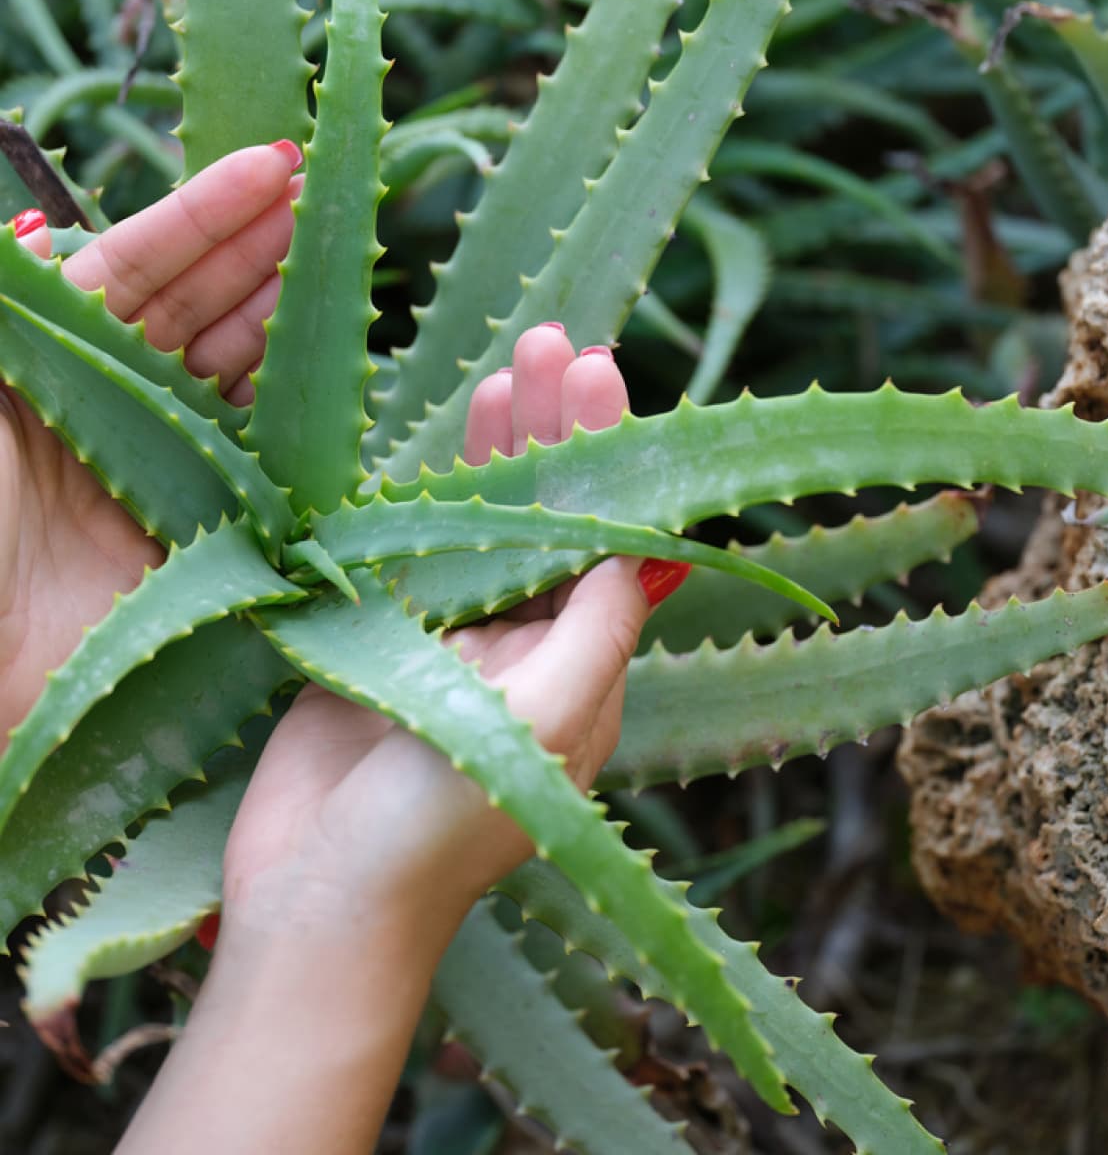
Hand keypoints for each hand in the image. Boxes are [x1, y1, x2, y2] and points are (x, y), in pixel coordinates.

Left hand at [0, 142, 301, 743]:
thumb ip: (9, 311)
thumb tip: (28, 226)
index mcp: (57, 365)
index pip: (137, 271)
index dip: (201, 217)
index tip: (267, 167)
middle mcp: (123, 410)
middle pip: (203, 315)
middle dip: (259, 252)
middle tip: (321, 201)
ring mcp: (174, 471)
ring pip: (245, 379)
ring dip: (289, 320)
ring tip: (338, 260)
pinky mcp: (216, 536)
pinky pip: (274, 468)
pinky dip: (307, 423)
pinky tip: (340, 378)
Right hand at [221, 326, 654, 938]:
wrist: (316, 901)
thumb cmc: (441, 828)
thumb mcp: (546, 720)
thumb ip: (598, 628)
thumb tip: (653, 550)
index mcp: (587, 670)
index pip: (616, 543)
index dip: (614, 460)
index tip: (604, 379)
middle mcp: (532, 650)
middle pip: (558, 519)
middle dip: (561, 435)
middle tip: (559, 346)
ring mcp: (458, 639)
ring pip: (492, 523)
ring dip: (503, 451)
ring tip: (511, 370)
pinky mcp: (389, 638)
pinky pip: (421, 549)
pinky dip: (433, 493)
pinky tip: (444, 437)